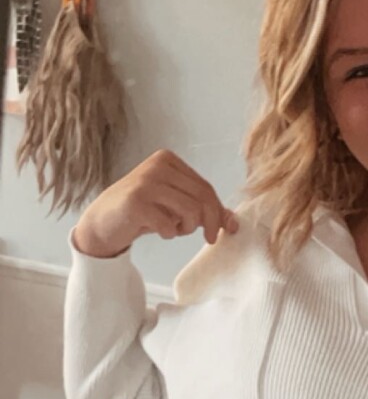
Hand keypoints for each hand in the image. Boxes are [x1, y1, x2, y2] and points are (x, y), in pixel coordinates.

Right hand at [72, 149, 239, 259]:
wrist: (103, 222)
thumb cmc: (142, 212)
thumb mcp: (175, 206)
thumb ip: (202, 208)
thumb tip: (233, 222)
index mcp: (168, 160)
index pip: (205, 187)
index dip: (218, 211)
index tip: (224, 230)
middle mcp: (157, 166)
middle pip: (202, 197)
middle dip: (210, 222)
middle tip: (209, 238)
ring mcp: (145, 182)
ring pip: (190, 210)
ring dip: (187, 228)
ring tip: (174, 230)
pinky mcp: (136, 202)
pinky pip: (168, 224)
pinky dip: (168, 233)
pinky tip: (158, 230)